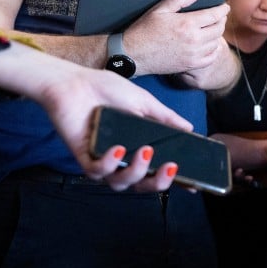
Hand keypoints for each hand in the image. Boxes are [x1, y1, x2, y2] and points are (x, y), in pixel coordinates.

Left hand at [31, 51, 188, 190]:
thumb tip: (189, 128)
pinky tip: (118, 150)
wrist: (73, 82)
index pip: (159, 170)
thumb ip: (166, 117)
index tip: (193, 184)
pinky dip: (110, 164)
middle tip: (170, 167)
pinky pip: (97, 173)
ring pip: (121, 183)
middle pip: (143, 185)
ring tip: (145, 152)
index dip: (175, 180)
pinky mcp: (84, 157)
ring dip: (137, 172)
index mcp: (139, 146)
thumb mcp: (144, 102)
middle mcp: (123, 158)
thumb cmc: (106, 90)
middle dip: (159, 182)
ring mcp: (104, 160)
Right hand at [123, 0, 230, 75]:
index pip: (214, 15)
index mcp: (187, 24)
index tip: (225, 6)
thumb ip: (179, 0)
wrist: (133, 55)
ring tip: (213, 28)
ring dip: (217, 34)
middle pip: (218, 28)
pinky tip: (210, 44)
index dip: (222, 9)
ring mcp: (194, 54)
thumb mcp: (159, 10)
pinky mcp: (191, 65)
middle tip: (220, 16)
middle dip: (221, 20)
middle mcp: (194, 40)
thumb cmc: (144, 30)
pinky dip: (213, 50)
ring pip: (215, 42)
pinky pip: (211, 57)